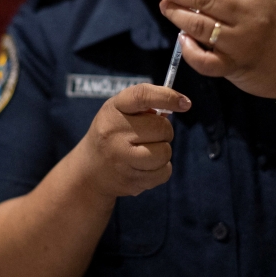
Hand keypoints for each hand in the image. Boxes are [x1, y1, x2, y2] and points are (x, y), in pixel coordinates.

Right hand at [76, 84, 189, 198]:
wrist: (90, 170)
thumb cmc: (113, 133)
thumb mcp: (119, 112)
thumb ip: (145, 105)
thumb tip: (177, 104)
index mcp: (113, 109)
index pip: (142, 96)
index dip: (167, 97)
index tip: (185, 103)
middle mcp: (113, 132)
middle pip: (162, 127)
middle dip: (164, 131)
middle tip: (152, 135)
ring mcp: (120, 158)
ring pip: (165, 152)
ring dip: (163, 152)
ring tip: (147, 151)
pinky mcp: (130, 180)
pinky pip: (164, 173)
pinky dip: (161, 170)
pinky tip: (145, 167)